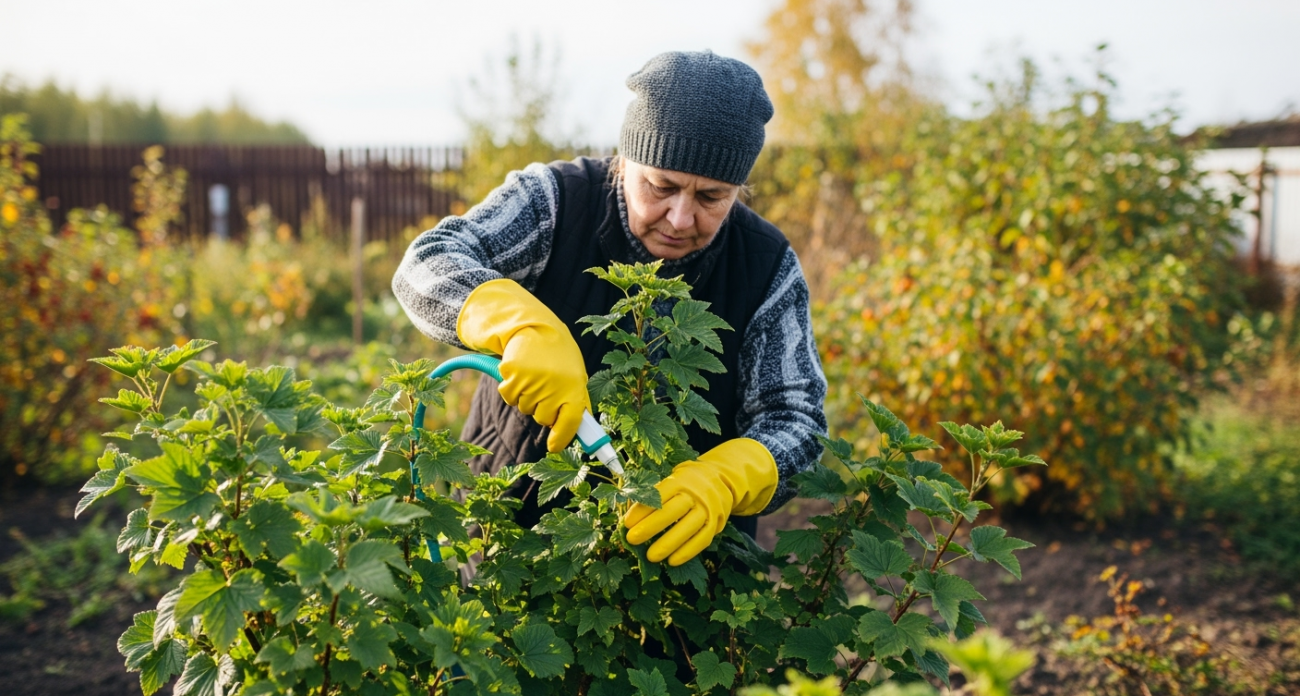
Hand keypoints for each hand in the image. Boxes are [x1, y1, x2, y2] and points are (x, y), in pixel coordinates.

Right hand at [456, 278, 590, 451]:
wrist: (536, 326)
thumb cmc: (559, 356)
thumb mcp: (576, 375)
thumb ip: (577, 402)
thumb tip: (581, 433)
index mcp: (574, 386)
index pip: (571, 422)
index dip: (562, 438)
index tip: (554, 446)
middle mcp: (554, 384)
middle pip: (543, 418)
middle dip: (543, 410)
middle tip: (546, 389)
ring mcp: (532, 379)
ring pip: (524, 408)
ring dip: (527, 398)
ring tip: (535, 376)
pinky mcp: (512, 373)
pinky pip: (508, 396)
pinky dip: (511, 389)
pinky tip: (521, 374)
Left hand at [622, 439, 776, 565]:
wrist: (721, 479)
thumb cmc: (686, 484)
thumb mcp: (673, 480)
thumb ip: (655, 495)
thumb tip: (630, 516)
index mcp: (680, 481)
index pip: (658, 495)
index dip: (642, 509)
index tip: (627, 523)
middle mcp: (694, 493)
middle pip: (671, 511)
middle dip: (650, 527)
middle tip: (632, 539)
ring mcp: (707, 508)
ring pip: (687, 527)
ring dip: (667, 544)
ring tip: (650, 557)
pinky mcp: (716, 523)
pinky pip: (702, 540)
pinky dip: (687, 552)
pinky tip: (672, 561)